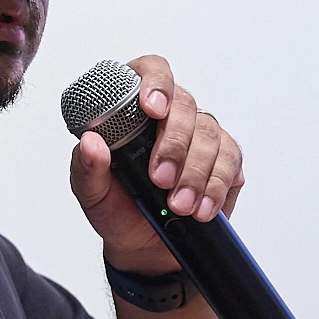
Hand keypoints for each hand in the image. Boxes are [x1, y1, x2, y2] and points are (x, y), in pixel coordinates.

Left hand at [67, 55, 244, 275]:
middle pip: (185, 105)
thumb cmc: (116, 208)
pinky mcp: (225, 160)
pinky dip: (216, 186)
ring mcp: (201, 135)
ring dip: (194, 174)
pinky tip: (202, 208)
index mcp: (134, 108)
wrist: (143, 247)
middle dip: (175, 145)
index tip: (152, 109)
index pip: (150, 71)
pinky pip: (230, 161)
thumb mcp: (92, 193)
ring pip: (209, 135)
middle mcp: (171, 115)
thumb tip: (90, 143)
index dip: (155, 83)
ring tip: (178, 206)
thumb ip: (88, 168)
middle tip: (160, 179)